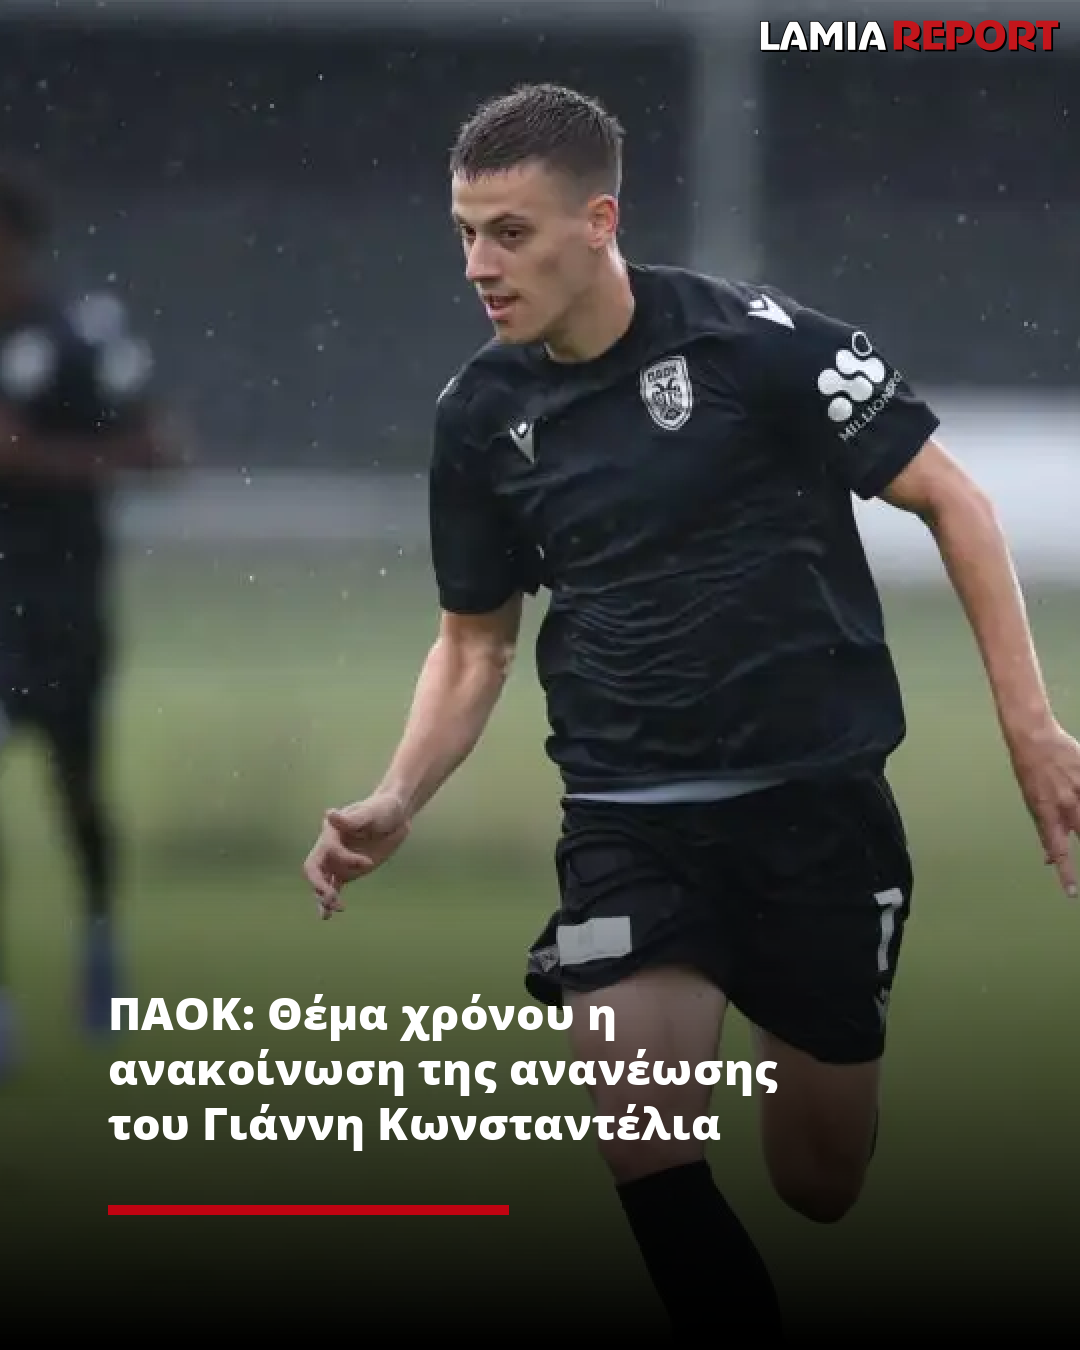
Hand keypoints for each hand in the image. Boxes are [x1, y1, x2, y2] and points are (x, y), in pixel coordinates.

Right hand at [302, 791, 410, 919]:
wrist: (396, 817)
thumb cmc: (383, 809)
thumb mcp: (371, 812)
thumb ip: (351, 819)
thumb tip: (329, 814)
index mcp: (332, 831)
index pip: (329, 850)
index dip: (346, 859)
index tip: (368, 863)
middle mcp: (330, 847)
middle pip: (314, 868)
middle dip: (320, 884)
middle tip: (331, 897)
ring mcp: (338, 861)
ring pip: (322, 882)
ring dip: (323, 897)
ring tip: (330, 911)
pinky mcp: (347, 871)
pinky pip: (333, 887)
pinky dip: (328, 901)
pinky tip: (326, 914)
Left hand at [1009, 721, 1079, 896]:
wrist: (1034, 737)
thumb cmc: (1030, 771)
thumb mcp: (1032, 802)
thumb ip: (1045, 830)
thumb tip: (1049, 858)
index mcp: (1047, 812)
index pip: (1058, 850)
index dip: (1065, 873)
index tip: (1071, 892)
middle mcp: (1066, 804)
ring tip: (1076, 822)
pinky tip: (1079, 794)